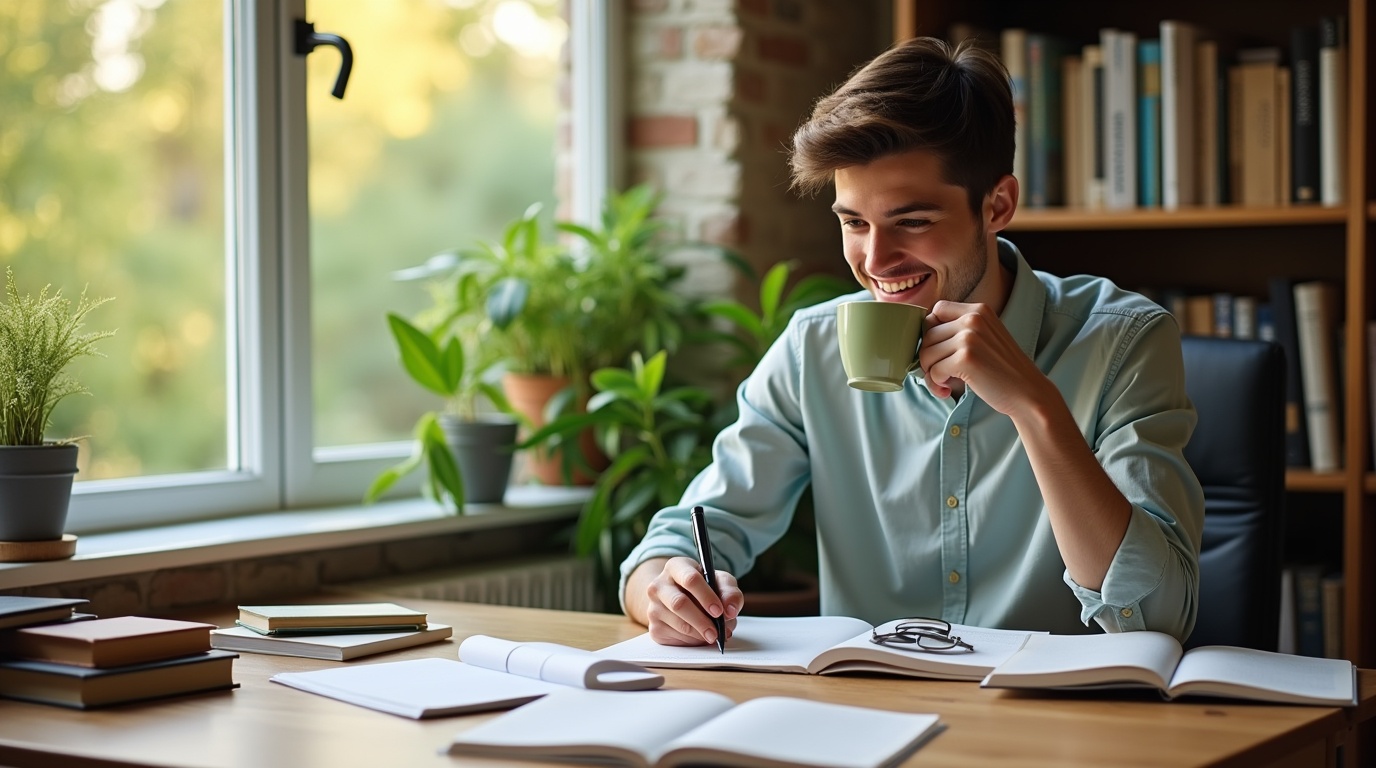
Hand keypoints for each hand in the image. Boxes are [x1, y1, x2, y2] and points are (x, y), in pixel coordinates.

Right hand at [632, 557, 742, 646]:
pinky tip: (700, 636)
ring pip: (678, 624)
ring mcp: (653, 607)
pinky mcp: (654, 627)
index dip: (706, 596)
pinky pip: (676, 638)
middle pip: (679, 604)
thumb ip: (730, 592)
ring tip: (713, 634)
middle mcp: (659, 585)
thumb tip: (731, 610)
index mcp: (676, 567)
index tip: (719, 611)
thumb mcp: (720, 582)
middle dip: (702, 620)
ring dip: (700, 633)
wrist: (679, 599)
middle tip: (717, 632)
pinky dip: (693, 641)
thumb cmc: (703, 587)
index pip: (690, 579)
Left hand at [919, 300, 1053, 414]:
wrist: (1028, 393)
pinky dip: (936, 384)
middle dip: (929, 357)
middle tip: (942, 374)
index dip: (931, 331)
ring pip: (926, 353)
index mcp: (979, 310)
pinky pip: (933, 371)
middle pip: (928, 334)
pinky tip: (948, 390)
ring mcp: (970, 337)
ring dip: (930, 372)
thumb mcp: (985, 337)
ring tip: (945, 382)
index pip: (936, 310)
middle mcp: (973, 318)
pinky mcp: (965, 359)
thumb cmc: (1002, 370)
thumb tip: (921, 335)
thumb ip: (960, 330)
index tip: (941, 350)